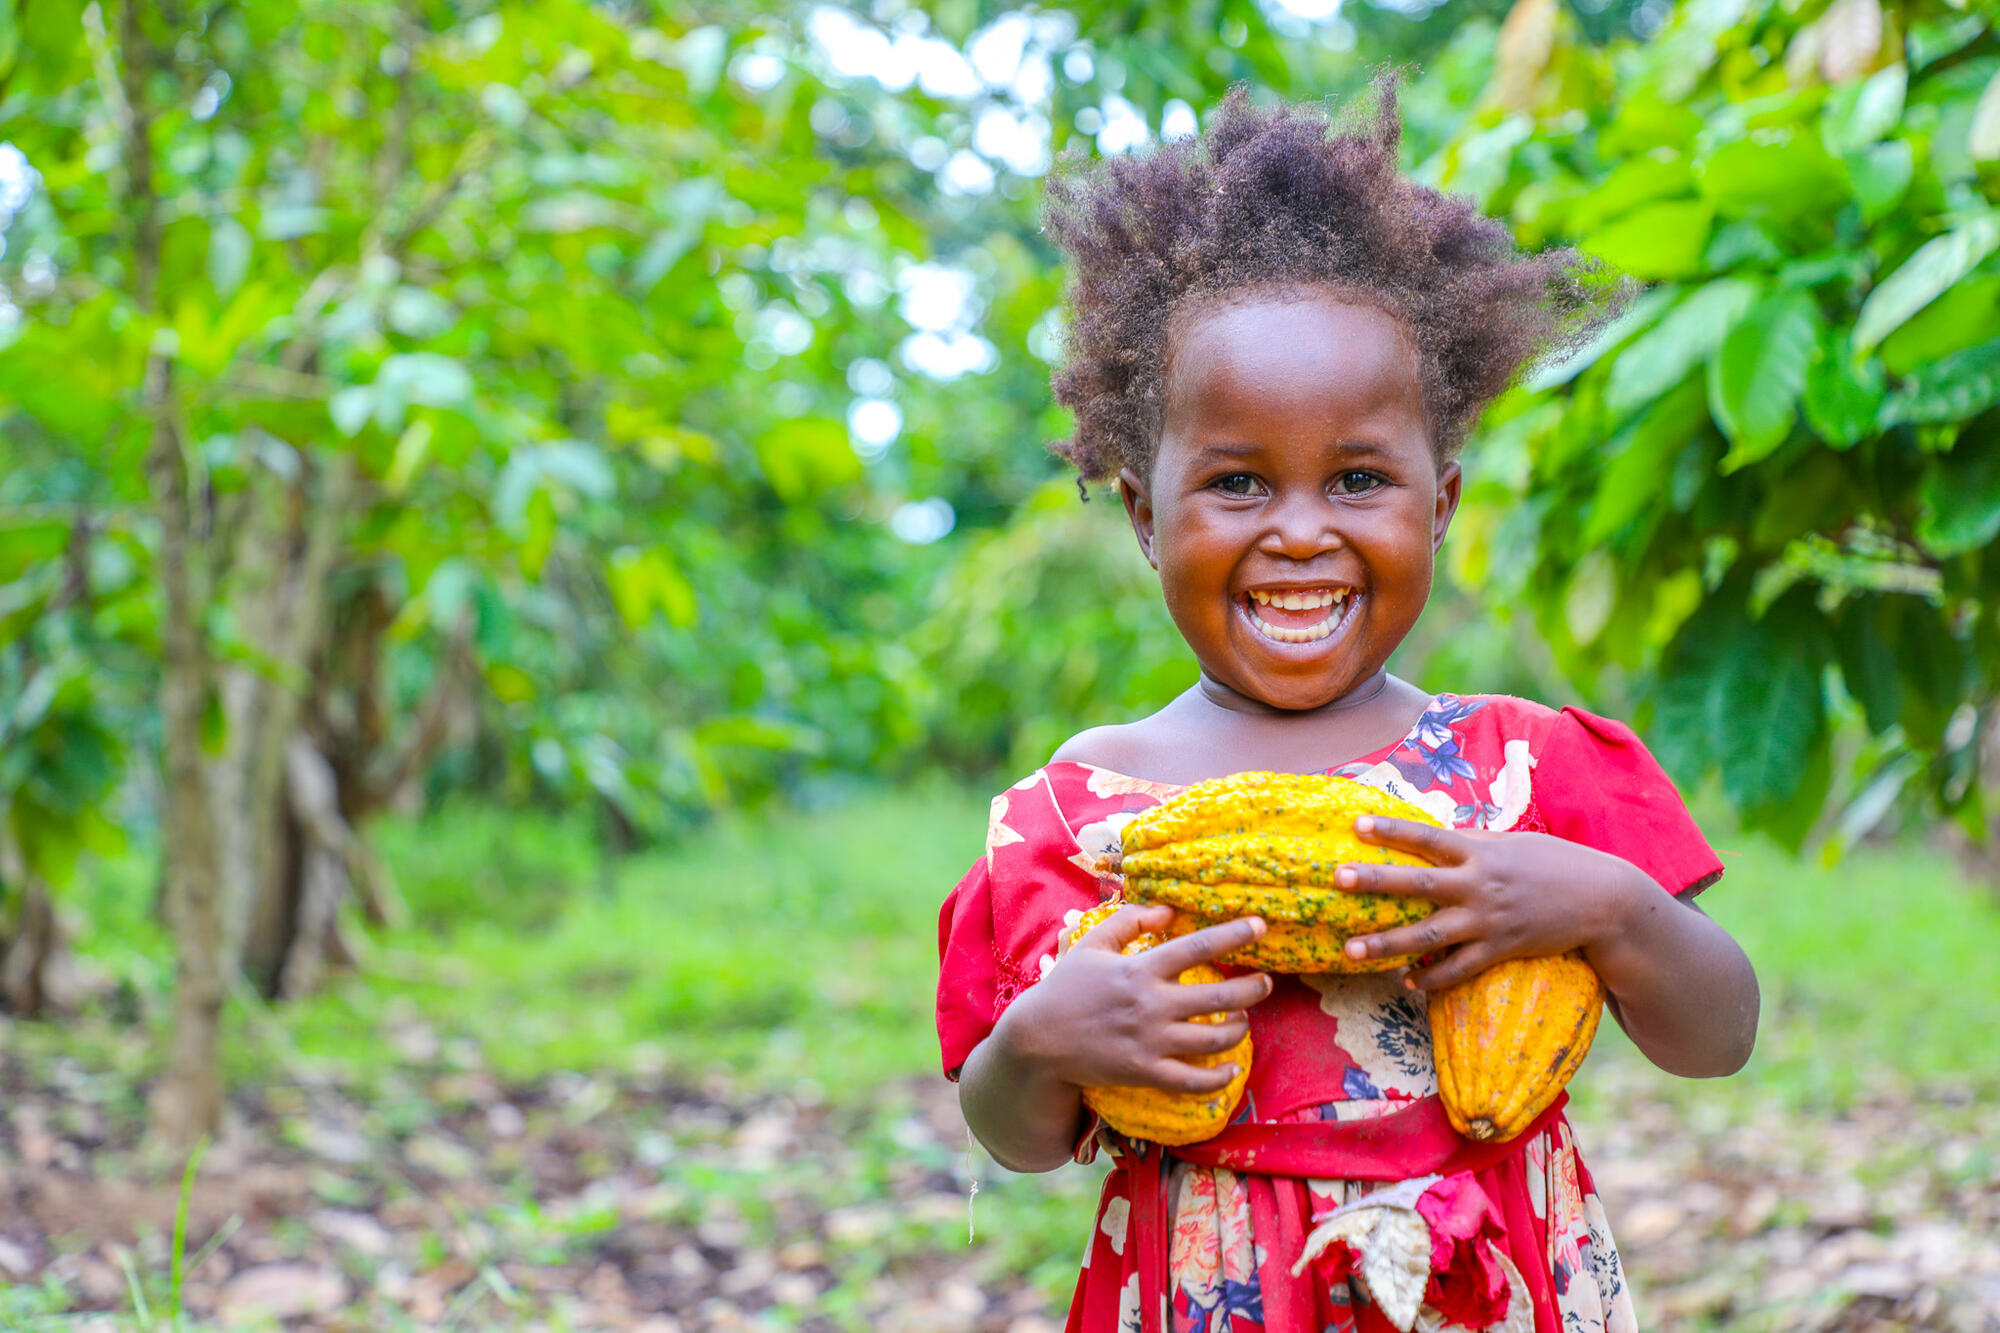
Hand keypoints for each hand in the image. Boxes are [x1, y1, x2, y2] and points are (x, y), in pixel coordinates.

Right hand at [998, 904, 1272, 1094]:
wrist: (1039, 1040)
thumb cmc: (1066, 987)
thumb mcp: (1092, 944)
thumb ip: (1129, 920)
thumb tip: (1168, 911)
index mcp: (1141, 969)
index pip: (1197, 947)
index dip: (1233, 934)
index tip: (1260, 925)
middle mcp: (1152, 1005)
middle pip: (1219, 997)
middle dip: (1252, 989)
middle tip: (1267, 982)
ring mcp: (1151, 1041)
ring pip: (1214, 1039)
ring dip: (1239, 1028)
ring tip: (1244, 1020)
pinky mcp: (1146, 1072)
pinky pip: (1193, 1081)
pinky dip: (1220, 1078)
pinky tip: (1233, 1068)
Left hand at [1334, 815, 1653, 990]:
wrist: (1603, 900)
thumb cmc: (1554, 864)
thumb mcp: (1511, 843)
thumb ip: (1470, 843)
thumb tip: (1432, 837)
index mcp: (1480, 851)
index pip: (1427, 837)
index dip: (1391, 830)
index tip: (1355, 824)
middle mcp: (1479, 885)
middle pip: (1418, 884)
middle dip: (1376, 882)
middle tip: (1338, 879)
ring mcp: (1488, 920)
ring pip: (1428, 936)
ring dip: (1387, 944)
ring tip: (1350, 950)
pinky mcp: (1500, 949)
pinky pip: (1458, 969)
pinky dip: (1431, 978)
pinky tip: (1405, 981)